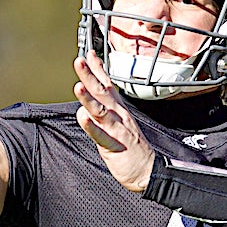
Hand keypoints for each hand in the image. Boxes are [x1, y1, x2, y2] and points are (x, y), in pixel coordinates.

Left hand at [74, 51, 155, 192]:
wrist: (148, 172)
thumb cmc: (131, 149)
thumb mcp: (117, 125)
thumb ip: (102, 113)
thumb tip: (86, 103)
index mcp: (119, 110)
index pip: (107, 85)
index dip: (98, 69)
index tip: (89, 54)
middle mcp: (119, 116)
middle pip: (102, 92)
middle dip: (90, 76)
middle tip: (79, 61)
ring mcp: (117, 130)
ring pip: (101, 111)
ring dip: (89, 98)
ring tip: (78, 86)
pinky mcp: (114, 146)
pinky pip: (101, 135)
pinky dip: (91, 126)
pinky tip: (83, 117)